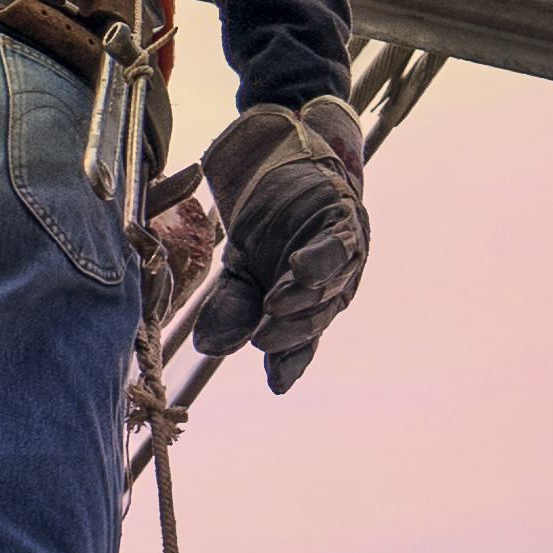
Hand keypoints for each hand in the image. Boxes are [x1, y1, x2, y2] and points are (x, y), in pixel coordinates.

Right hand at [188, 100, 370, 392]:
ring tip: (274, 305)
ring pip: (328, 285)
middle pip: (314, 317)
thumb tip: (209, 349)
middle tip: (262, 339)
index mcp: (305, 306)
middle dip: (289, 331)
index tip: (278, 383)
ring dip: (302, 298)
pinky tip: (299, 269)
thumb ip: (231, 307)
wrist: (277, 169)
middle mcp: (329, 287)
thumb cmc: (265, 229)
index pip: (299, 341)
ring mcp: (341, 255)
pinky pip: (338, 243)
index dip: (290, 362)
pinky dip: (321, 258)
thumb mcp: (240, 271)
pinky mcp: (343, 221)